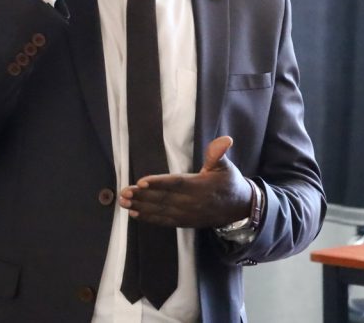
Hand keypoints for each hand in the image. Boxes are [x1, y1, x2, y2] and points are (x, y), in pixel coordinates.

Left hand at [119, 136, 252, 227]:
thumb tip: (224, 140)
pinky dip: (149, 218)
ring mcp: (187, 214)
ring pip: (161, 210)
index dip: (158, 183)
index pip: (176, 183)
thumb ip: (219, 154)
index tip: (141, 182)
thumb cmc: (230, 183)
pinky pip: (164, 221)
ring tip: (124, 202)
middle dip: (142, 196)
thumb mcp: (226, 166)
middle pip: (163, 198)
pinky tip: (135, 214)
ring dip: (141, 206)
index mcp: (201, 185)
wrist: (240, 209)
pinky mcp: (185, 222)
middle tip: (123, 192)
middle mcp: (192, 202)